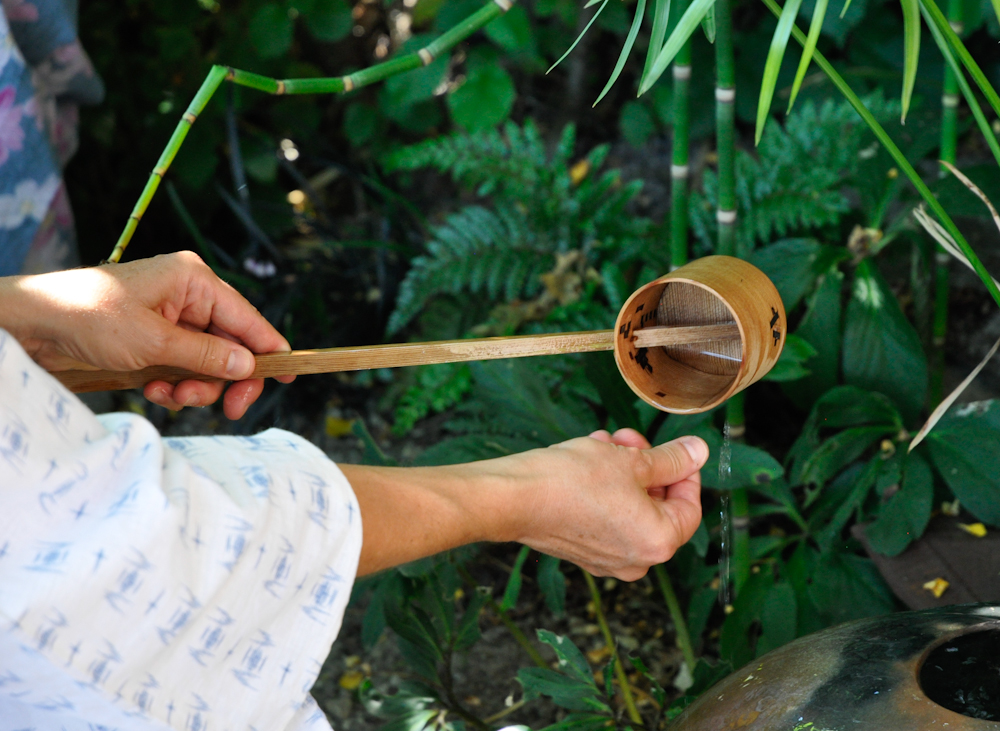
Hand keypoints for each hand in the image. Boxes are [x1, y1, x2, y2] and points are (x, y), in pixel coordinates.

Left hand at [2, 251, 292, 418]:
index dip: (271, 349)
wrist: (31, 326)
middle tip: (228, 410)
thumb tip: (249, 365)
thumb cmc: (86, 317)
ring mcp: (172, 320)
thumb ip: (206, 355)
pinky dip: (174, 386)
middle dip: (224, 379)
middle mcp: (188, 298)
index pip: (248, 319)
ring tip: (168, 397)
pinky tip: (151, 391)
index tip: (290, 375)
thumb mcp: (152, 342)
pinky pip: (184, 369)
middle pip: (232, 346)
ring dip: (195, 387)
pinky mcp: (156, 341)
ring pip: (208, 363)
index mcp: (194, 281)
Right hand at [501, 429, 705, 579]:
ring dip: (622, 472)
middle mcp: (636, 561)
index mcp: (658, 542)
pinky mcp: (582, 551)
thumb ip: (672, 459)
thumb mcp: (631, 460)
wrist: (513, 498)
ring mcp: (607, 560)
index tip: (675, 449)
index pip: (689, 507)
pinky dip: (604, 490)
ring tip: (604, 443)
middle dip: (648, 467)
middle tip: (631, 439)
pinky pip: (607, 518)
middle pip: (658, 507)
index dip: (685, 472)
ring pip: (630, 508)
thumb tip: (699, 451)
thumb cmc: (571, 481)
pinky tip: (588, 459)